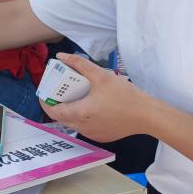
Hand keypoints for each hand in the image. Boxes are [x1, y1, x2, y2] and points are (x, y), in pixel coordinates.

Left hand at [41, 53, 158, 141]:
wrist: (147, 116)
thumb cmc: (125, 96)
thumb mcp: (101, 75)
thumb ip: (79, 64)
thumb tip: (62, 56)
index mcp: (81, 114)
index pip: (53, 111)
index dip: (45, 101)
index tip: (45, 91)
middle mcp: (84, 127)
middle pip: (62, 117)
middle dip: (57, 103)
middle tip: (60, 90)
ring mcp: (93, 134)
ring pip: (73, 123)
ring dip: (70, 111)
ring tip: (75, 95)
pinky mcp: (102, 137)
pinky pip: (85, 127)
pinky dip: (82, 117)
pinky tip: (90, 105)